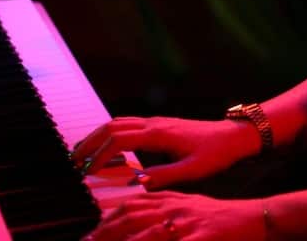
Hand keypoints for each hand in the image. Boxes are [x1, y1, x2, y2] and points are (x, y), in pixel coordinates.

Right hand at [73, 116, 256, 188]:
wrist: (234, 136)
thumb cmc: (217, 153)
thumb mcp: (193, 170)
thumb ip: (165, 176)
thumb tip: (138, 182)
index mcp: (159, 134)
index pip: (119, 140)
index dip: (99, 155)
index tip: (86, 171)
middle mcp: (155, 124)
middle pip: (112, 126)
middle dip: (89, 142)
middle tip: (72, 160)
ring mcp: (157, 122)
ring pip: (119, 123)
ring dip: (98, 136)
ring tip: (82, 153)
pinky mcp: (160, 126)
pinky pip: (128, 125)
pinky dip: (111, 134)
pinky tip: (107, 149)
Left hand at [85, 191, 262, 240]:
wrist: (257, 217)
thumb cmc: (220, 219)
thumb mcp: (188, 209)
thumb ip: (161, 209)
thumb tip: (130, 217)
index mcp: (171, 201)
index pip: (131, 206)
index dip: (106, 220)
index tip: (88, 235)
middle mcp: (176, 209)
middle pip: (133, 217)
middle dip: (105, 233)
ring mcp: (190, 223)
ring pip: (150, 234)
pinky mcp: (205, 237)